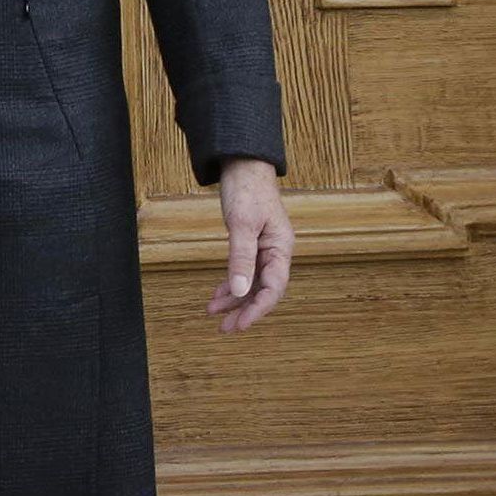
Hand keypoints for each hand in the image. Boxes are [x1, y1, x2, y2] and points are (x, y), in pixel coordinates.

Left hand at [209, 158, 291, 332]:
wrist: (242, 165)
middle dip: (244, 310)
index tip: (241, 325)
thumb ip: (241, 258)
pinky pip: (244, 271)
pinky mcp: (251, 244)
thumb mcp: (241, 224)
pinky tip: (217, 295)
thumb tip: (240, 292)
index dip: (258, 309)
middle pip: (263, 290)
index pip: (274, 288)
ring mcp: (264, 249)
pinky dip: (230, 283)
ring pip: (251, 282)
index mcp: (281, 249)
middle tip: (225, 329)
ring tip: (213, 313)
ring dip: (234, 299)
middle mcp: (276, 252)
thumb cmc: (245, 190)